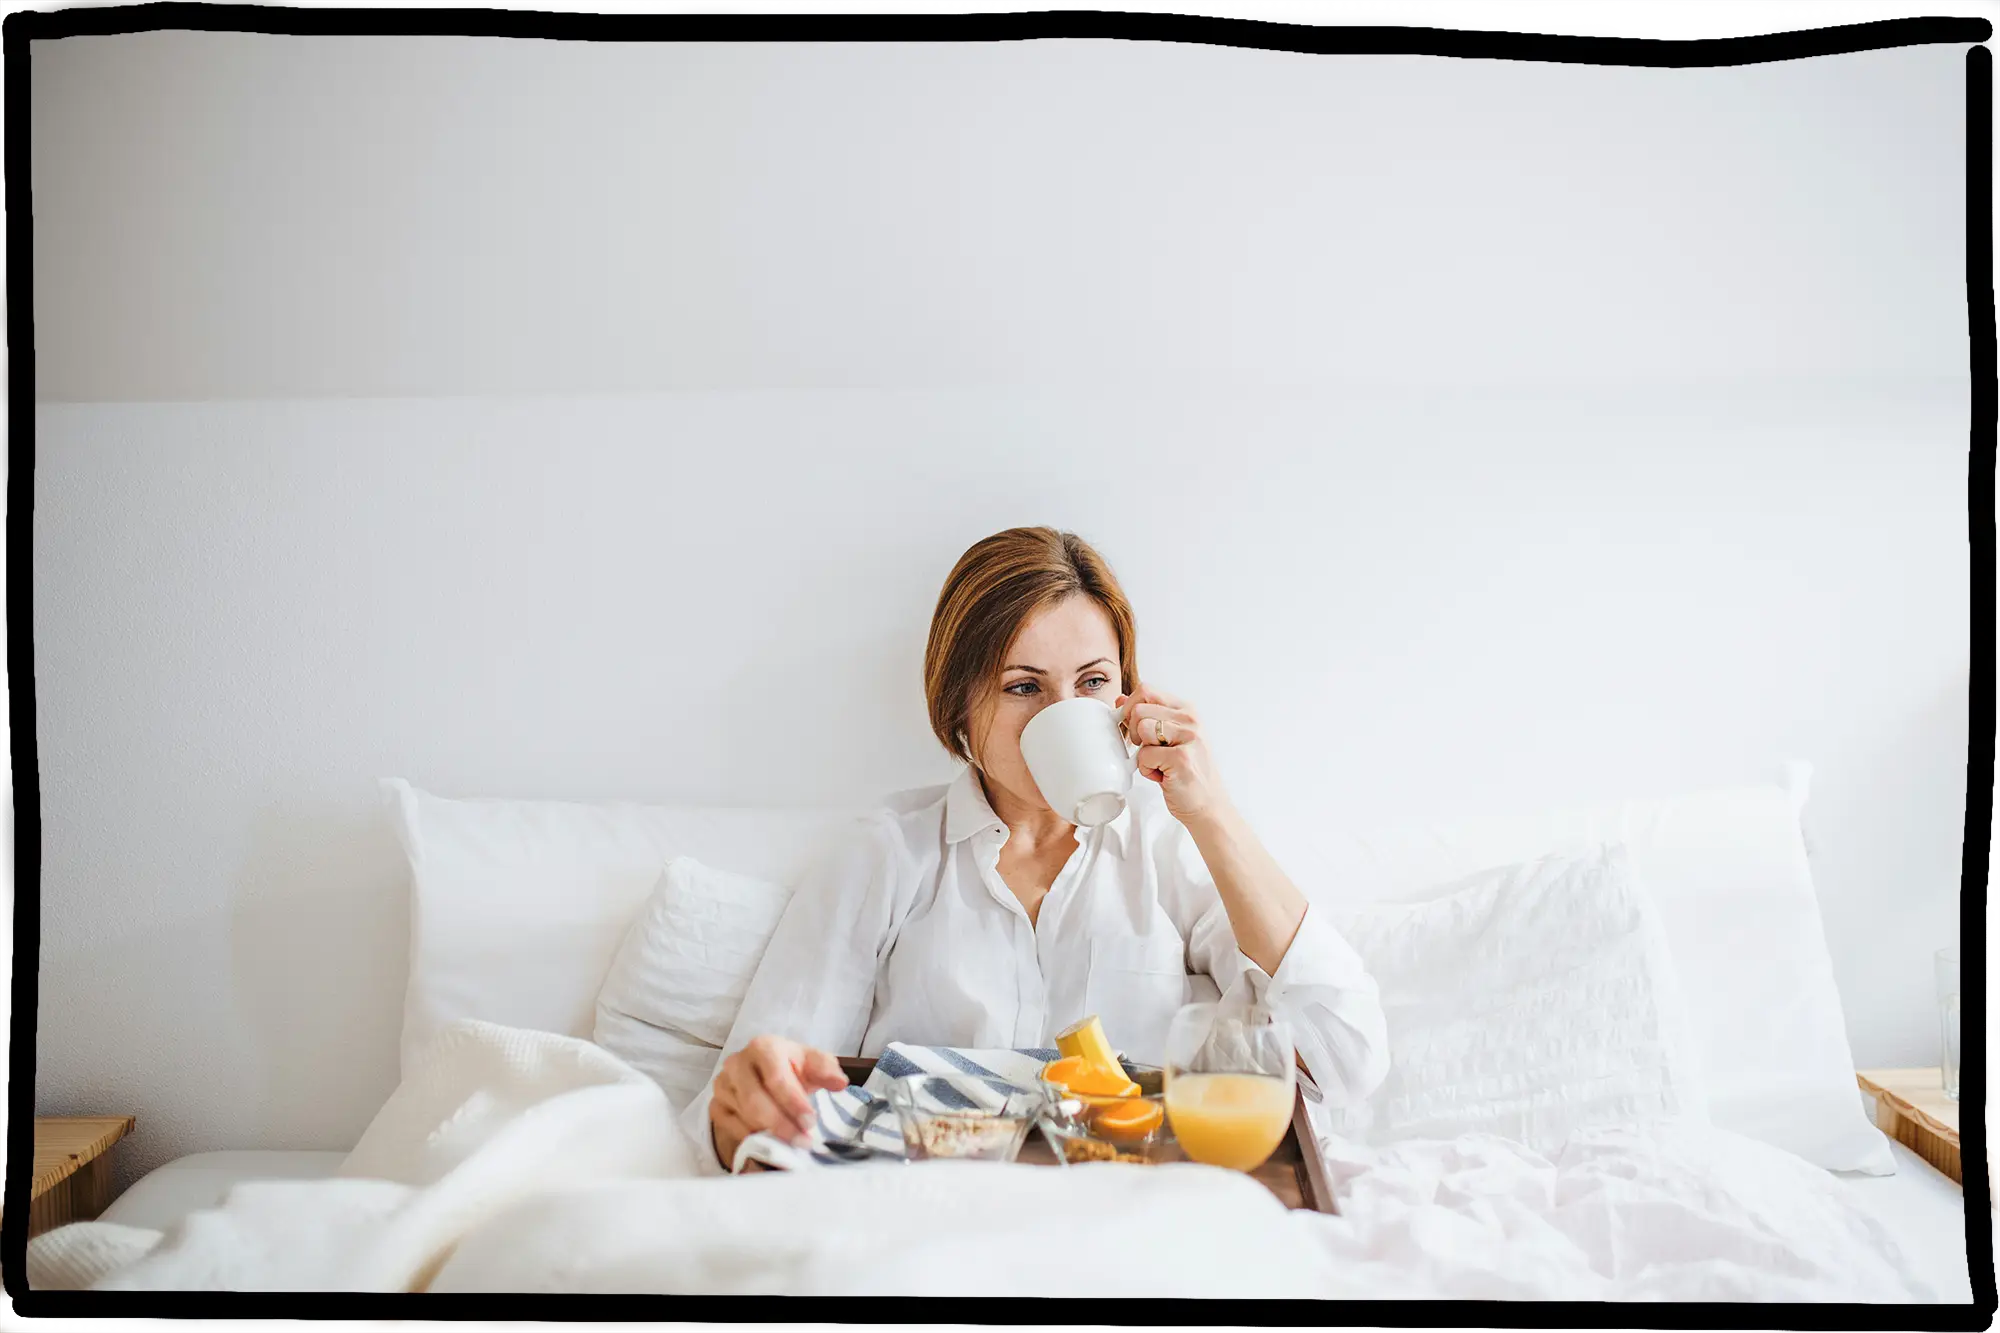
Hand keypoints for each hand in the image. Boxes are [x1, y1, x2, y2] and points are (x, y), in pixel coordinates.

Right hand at [708, 1034, 848, 1168]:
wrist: (766, 1074)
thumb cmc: (792, 1068)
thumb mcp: (813, 1063)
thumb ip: (827, 1070)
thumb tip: (839, 1083)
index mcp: (763, 1047)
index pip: (775, 1078)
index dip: (793, 1103)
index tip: (810, 1122)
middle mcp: (736, 1063)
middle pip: (755, 1101)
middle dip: (782, 1125)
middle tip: (804, 1140)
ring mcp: (722, 1086)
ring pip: (744, 1118)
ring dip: (770, 1135)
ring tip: (793, 1143)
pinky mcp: (716, 1107)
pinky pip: (732, 1129)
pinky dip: (754, 1140)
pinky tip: (772, 1144)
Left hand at [1116, 683, 1229, 825]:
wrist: (1208, 805)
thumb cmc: (1187, 773)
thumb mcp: (1169, 739)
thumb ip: (1148, 717)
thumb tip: (1120, 700)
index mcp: (1186, 710)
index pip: (1146, 690)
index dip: (1130, 708)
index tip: (1134, 728)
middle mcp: (1190, 720)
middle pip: (1139, 709)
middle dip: (1134, 733)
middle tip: (1149, 750)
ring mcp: (1188, 737)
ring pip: (1140, 730)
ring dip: (1142, 753)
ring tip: (1159, 763)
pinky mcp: (1181, 758)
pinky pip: (1143, 756)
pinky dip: (1147, 770)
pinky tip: (1163, 776)